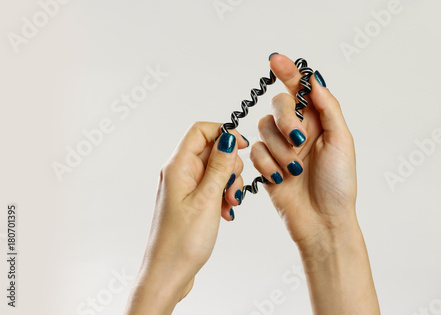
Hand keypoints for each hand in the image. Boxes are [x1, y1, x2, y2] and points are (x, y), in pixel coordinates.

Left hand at [125, 122, 246, 314]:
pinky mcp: (191, 202)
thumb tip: (228, 137)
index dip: (224, 133)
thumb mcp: (207, 200)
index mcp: (177, 167)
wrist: (168, 274)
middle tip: (232, 188)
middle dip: (230, 166)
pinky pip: (213, 187)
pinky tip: (226, 212)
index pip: (200, 131)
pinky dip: (223, 196)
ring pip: (216, 170)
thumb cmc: (182, 242)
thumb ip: (219, 166)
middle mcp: (179, 173)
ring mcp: (185, 188)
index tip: (243, 146)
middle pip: (212, 150)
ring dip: (229, 183)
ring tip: (229, 205)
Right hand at [251, 54, 378, 313]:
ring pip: (264, 128)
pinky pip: (255, 151)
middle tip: (299, 139)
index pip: (301, 90)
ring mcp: (281, 147)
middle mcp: (298, 130)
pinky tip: (281, 178)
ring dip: (279, 149)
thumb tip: (314, 79)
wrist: (322, 221)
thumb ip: (328, 108)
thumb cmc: (338, 184)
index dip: (288, 72)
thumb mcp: (342, 142)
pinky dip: (267, 163)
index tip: (275, 59)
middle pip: (279, 104)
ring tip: (295, 169)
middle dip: (286, 119)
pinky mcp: (266, 164)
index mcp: (319, 122)